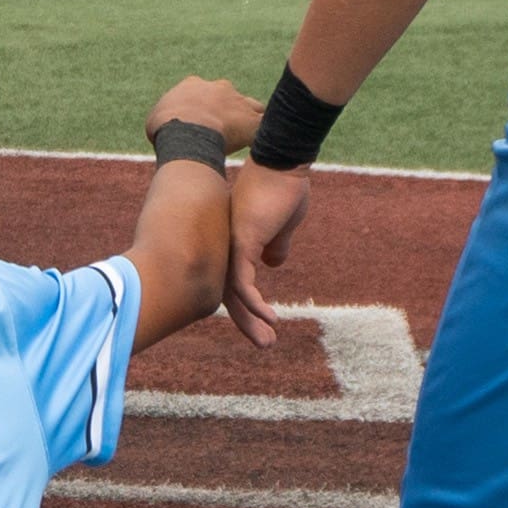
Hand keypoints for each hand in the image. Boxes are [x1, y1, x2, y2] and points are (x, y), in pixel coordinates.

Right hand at [147, 76, 264, 143]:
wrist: (186, 134)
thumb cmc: (166, 128)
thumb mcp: (155, 120)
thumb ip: (164, 119)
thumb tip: (162, 129)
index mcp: (193, 84)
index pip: (203, 91)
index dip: (204, 106)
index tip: (202, 121)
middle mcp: (218, 87)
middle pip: (230, 96)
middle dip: (229, 110)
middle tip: (224, 131)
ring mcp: (237, 101)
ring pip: (253, 107)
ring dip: (250, 119)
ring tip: (246, 138)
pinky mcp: (252, 120)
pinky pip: (265, 126)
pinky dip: (264, 134)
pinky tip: (262, 146)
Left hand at [225, 161, 310, 347]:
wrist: (284, 162)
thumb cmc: (284, 186)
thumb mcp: (282, 224)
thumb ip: (275, 244)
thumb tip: (275, 263)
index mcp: (233, 244)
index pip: (232, 282)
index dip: (245, 306)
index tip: (260, 324)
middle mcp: (223, 246)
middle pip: (228, 293)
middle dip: (246, 322)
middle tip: (265, 345)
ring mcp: (229, 244)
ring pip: (232, 293)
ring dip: (250, 320)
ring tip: (268, 343)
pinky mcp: (241, 242)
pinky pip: (243, 283)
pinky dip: (254, 304)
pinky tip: (269, 318)